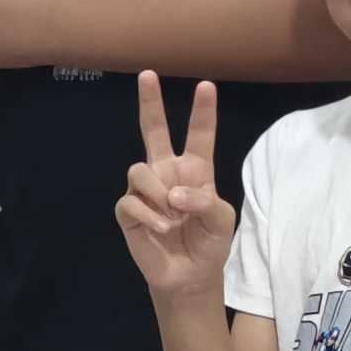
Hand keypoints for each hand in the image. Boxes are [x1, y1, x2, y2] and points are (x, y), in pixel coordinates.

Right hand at [112, 73, 232, 302]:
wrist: (188, 276)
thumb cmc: (209, 244)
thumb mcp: (222, 220)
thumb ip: (204, 200)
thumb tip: (172, 194)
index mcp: (195, 171)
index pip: (199, 135)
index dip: (203, 111)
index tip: (206, 86)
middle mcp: (167, 172)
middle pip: (155, 131)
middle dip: (150, 103)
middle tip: (147, 75)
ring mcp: (145, 190)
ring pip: (139, 170)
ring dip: (158, 194)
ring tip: (173, 218)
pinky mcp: (128, 210)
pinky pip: (131, 200)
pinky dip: (149, 216)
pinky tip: (161, 229)